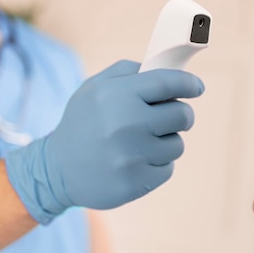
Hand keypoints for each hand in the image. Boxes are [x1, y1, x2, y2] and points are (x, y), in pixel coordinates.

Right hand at [5, 60, 203, 223]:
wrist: (57, 171)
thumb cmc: (82, 125)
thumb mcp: (93, 88)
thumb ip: (128, 72)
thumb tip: (167, 69)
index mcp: (115, 96)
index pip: (168, 83)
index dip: (188, 84)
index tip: (196, 87)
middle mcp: (125, 125)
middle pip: (181, 115)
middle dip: (180, 115)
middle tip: (169, 119)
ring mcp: (131, 156)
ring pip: (177, 144)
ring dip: (166, 142)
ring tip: (141, 144)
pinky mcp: (136, 182)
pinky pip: (168, 168)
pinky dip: (157, 165)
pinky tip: (135, 162)